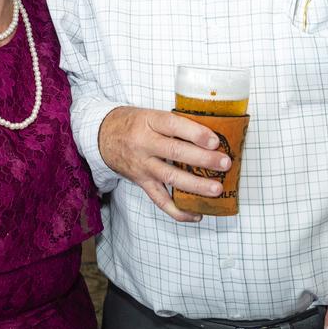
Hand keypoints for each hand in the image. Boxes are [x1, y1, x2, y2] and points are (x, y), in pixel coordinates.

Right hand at [97, 106, 230, 221]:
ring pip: (170, 177)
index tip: (214, 140)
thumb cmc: (134, 123)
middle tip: (224, 163)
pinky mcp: (142, 182)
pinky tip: (196, 214)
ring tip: (216, 189)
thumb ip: (175, 123)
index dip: (195, 133)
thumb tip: (209, 134)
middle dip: (202, 159)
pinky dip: (178, 210)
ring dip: (195, 186)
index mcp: (148, 122)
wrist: (103, 137)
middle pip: (175, 152)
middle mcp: (144, 144)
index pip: (173, 125)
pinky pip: (160, 200)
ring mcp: (142, 165)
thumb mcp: (150, 114)